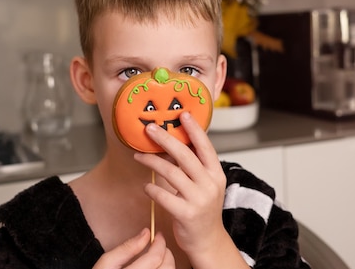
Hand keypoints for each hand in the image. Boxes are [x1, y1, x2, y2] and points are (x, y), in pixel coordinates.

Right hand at [93, 229, 174, 268]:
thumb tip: (146, 233)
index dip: (160, 243)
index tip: (158, 235)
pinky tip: (156, 268)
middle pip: (167, 268)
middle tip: (159, 246)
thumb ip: (126, 248)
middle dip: (167, 253)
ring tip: (157, 257)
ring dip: (167, 264)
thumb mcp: (107, 263)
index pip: (155, 258)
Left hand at [133, 111, 226, 256]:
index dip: (194, 129)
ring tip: (139, 156)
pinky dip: (151, 189)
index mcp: (216, 173)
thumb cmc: (203, 209)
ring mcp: (199, 199)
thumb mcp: (206, 184)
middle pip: (185, 155)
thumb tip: (173, 142)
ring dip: (152, 161)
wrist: (208, 240)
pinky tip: (145, 186)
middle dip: (165, 139)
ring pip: (171, 173)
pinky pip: (164, 196)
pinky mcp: (186, 214)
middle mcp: (210, 184)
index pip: (205, 146)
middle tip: (150, 129)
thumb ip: (194, 165)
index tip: (183, 115)